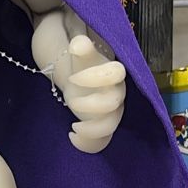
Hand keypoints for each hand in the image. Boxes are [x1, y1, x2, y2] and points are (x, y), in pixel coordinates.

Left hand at [53, 34, 126, 154]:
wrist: (79, 78)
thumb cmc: (82, 63)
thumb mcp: (78, 51)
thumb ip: (81, 46)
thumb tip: (78, 44)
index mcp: (112, 72)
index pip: (116, 73)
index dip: (95, 77)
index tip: (73, 77)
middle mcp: (116, 93)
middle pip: (115, 103)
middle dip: (91, 104)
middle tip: (71, 99)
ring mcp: (110, 112)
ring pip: (111, 126)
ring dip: (92, 129)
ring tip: (73, 126)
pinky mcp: (101, 127)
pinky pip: (102, 142)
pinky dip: (88, 144)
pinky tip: (72, 136)